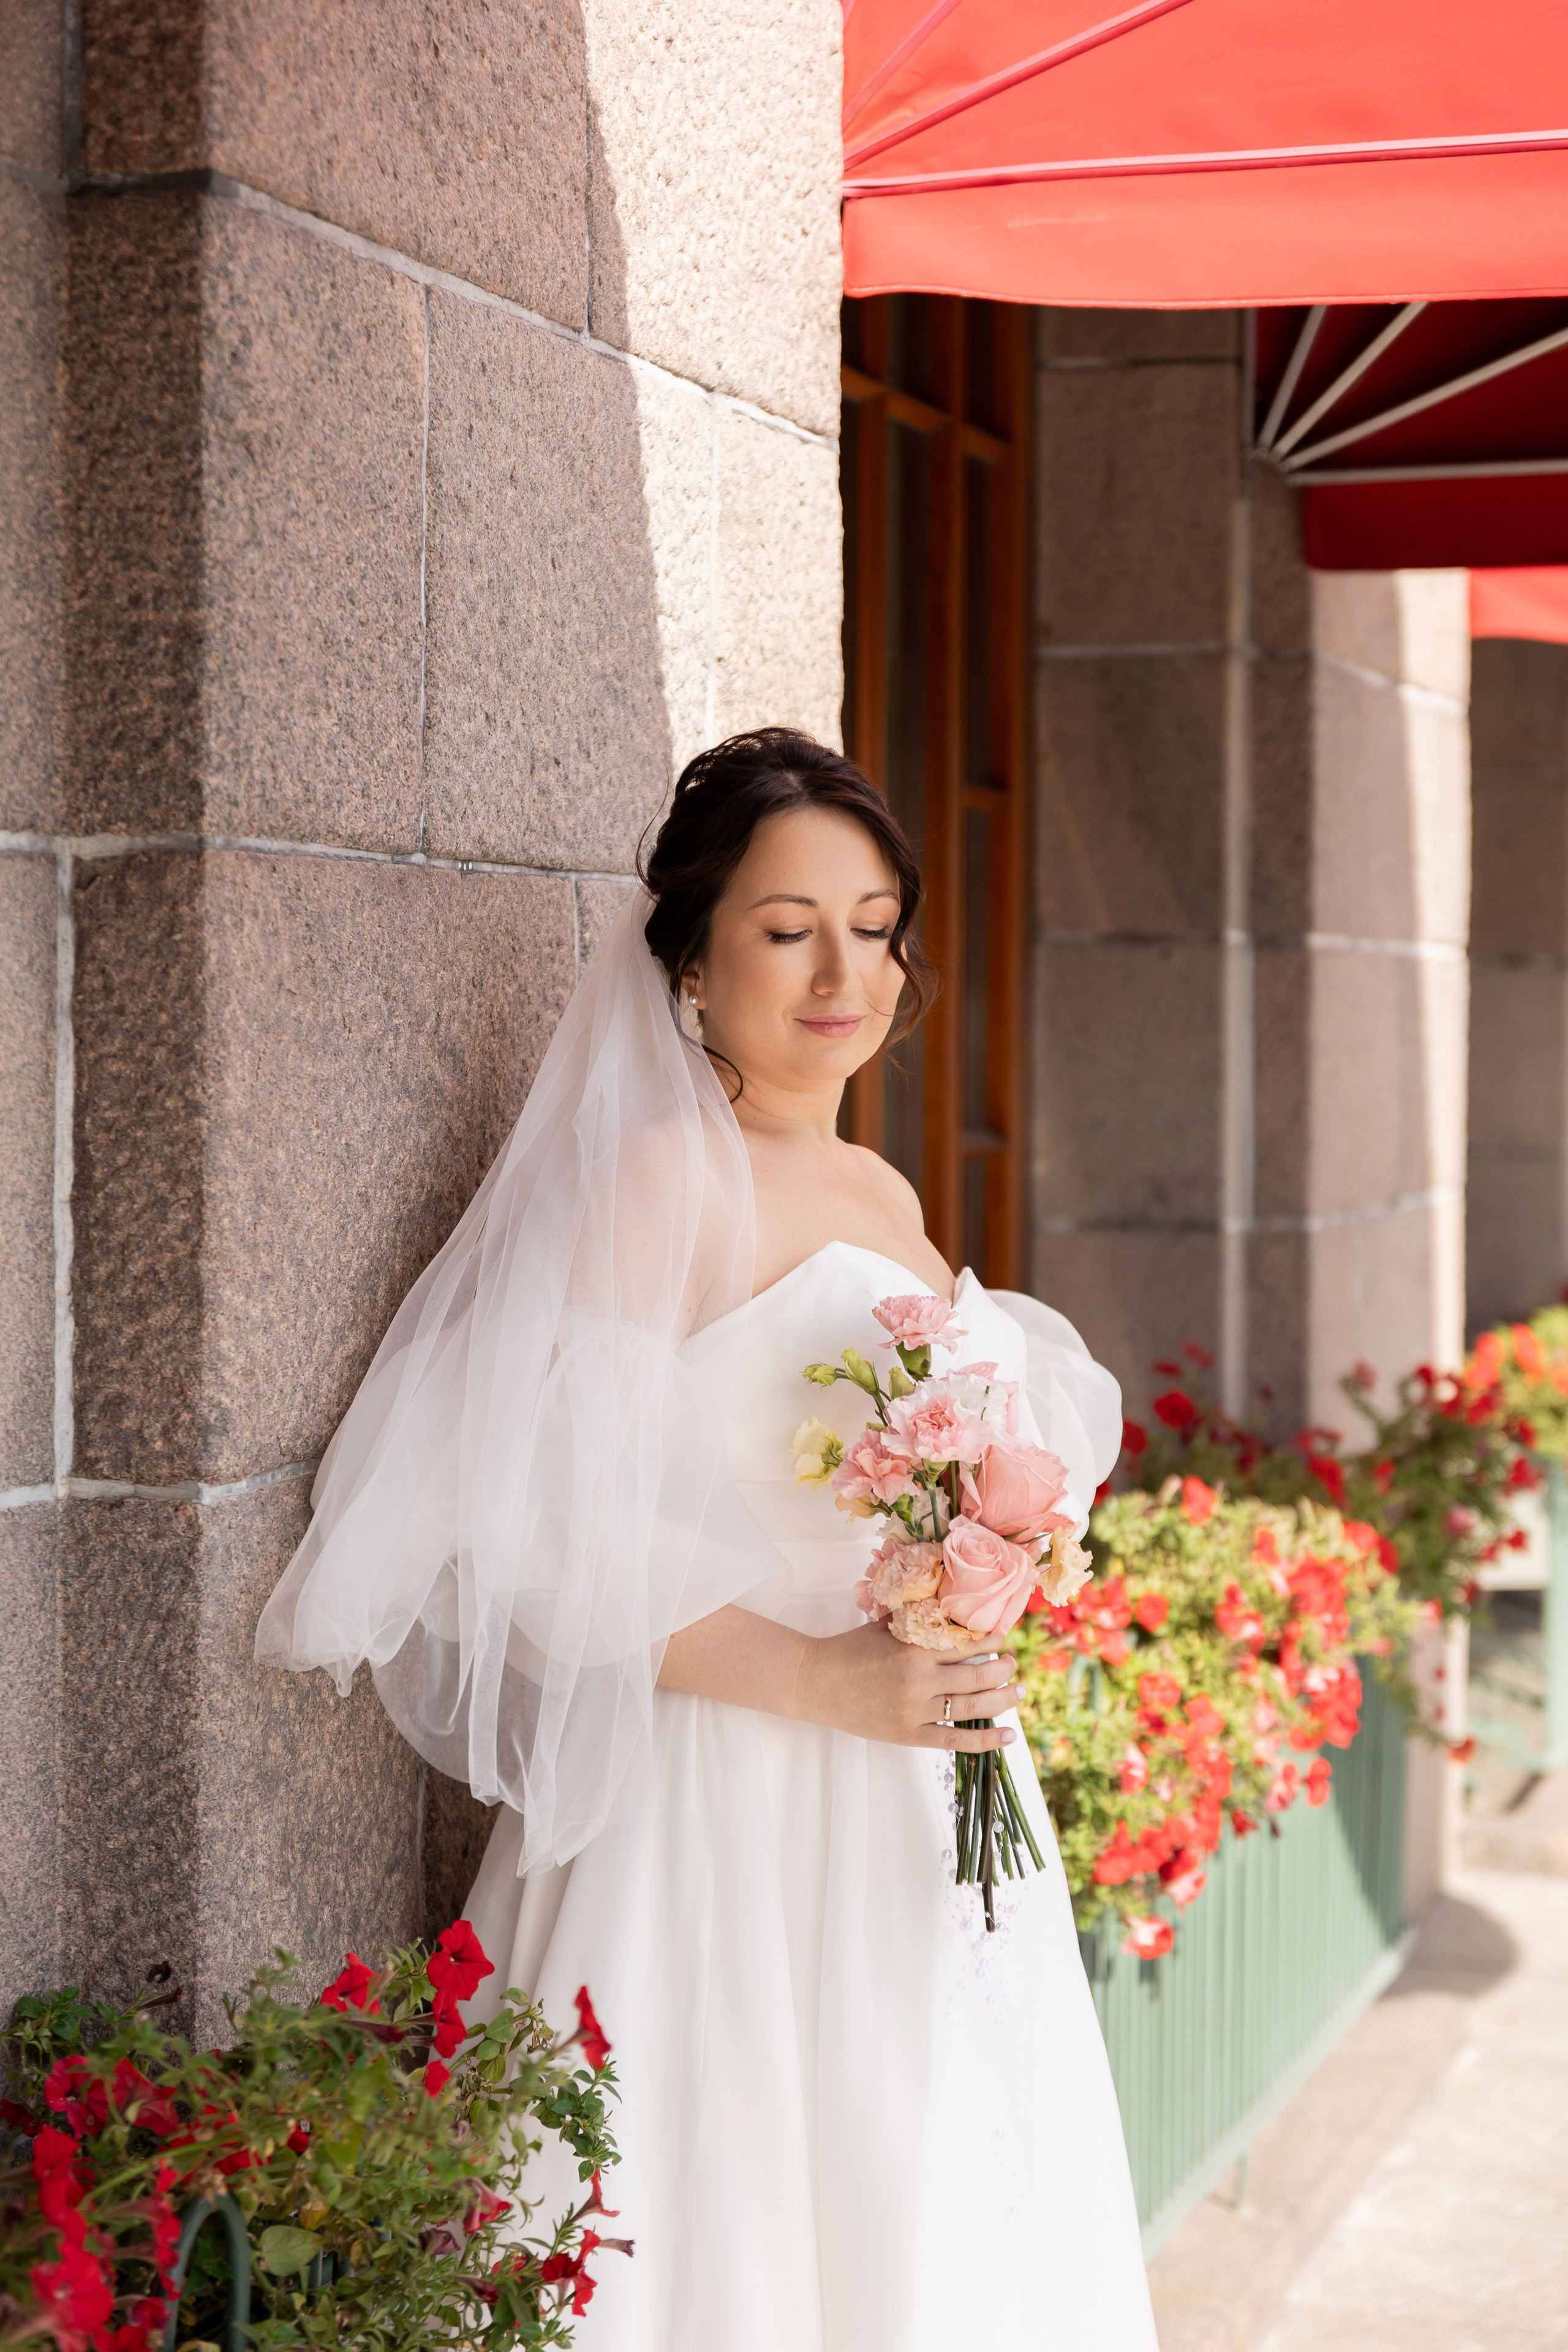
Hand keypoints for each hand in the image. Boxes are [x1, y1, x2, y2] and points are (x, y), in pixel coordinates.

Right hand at [793, 1622, 1021, 1750]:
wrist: (817, 1682)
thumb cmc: (851, 1650)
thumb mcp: (885, 1626)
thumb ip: (917, 1617)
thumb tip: (950, 1603)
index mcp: (915, 1649)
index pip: (967, 1644)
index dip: (991, 1641)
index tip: (1003, 1638)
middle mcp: (919, 1680)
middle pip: (978, 1676)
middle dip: (1004, 1669)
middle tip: (1013, 1664)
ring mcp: (915, 1710)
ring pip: (974, 1707)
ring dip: (1003, 1698)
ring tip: (1017, 1691)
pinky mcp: (909, 1735)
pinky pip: (955, 1740)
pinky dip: (985, 1740)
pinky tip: (1008, 1736)